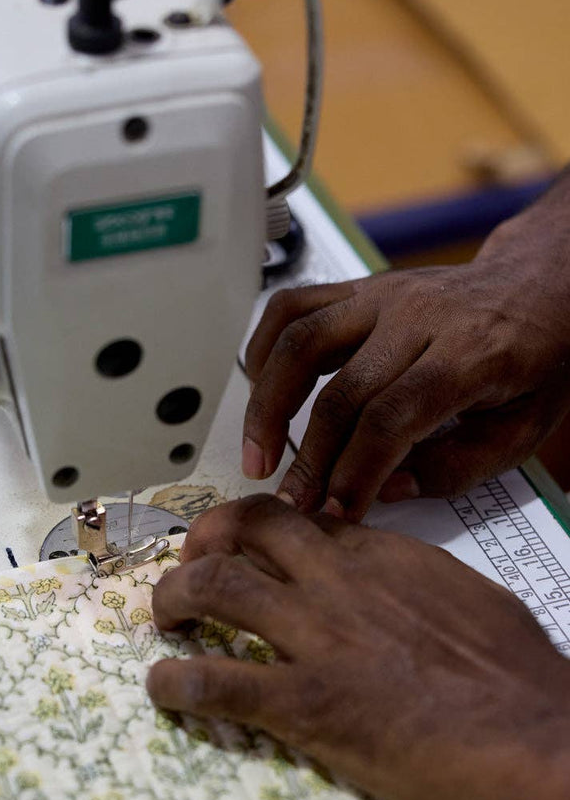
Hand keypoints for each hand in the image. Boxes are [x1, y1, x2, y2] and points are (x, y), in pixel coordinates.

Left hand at [147, 495, 569, 799]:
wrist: (544, 736)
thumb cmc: (520, 675)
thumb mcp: (464, 598)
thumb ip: (411, 582)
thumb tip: (388, 586)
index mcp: (381, 554)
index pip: (295, 518)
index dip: (252, 529)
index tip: (236, 548)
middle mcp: (339, 581)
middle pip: (244, 530)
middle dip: (201, 544)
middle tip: (187, 574)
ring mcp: (320, 638)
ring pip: (214, 588)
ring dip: (172, 600)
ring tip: (165, 623)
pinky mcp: (309, 705)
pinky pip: (218, 682)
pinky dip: (175, 682)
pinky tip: (163, 688)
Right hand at [242, 170, 569, 519]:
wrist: (542, 288)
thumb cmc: (537, 358)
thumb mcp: (525, 428)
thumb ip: (458, 467)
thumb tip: (387, 490)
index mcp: (471, 352)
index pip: (393, 418)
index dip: (355, 472)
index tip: (335, 512)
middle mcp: (420, 316)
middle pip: (341, 392)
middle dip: (310, 459)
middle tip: (292, 502)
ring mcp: (383, 295)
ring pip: (300, 342)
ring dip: (268, 405)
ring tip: (258, 455)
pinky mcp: (360, 287)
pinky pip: (292, 306)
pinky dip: (264, 348)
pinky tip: (259, 390)